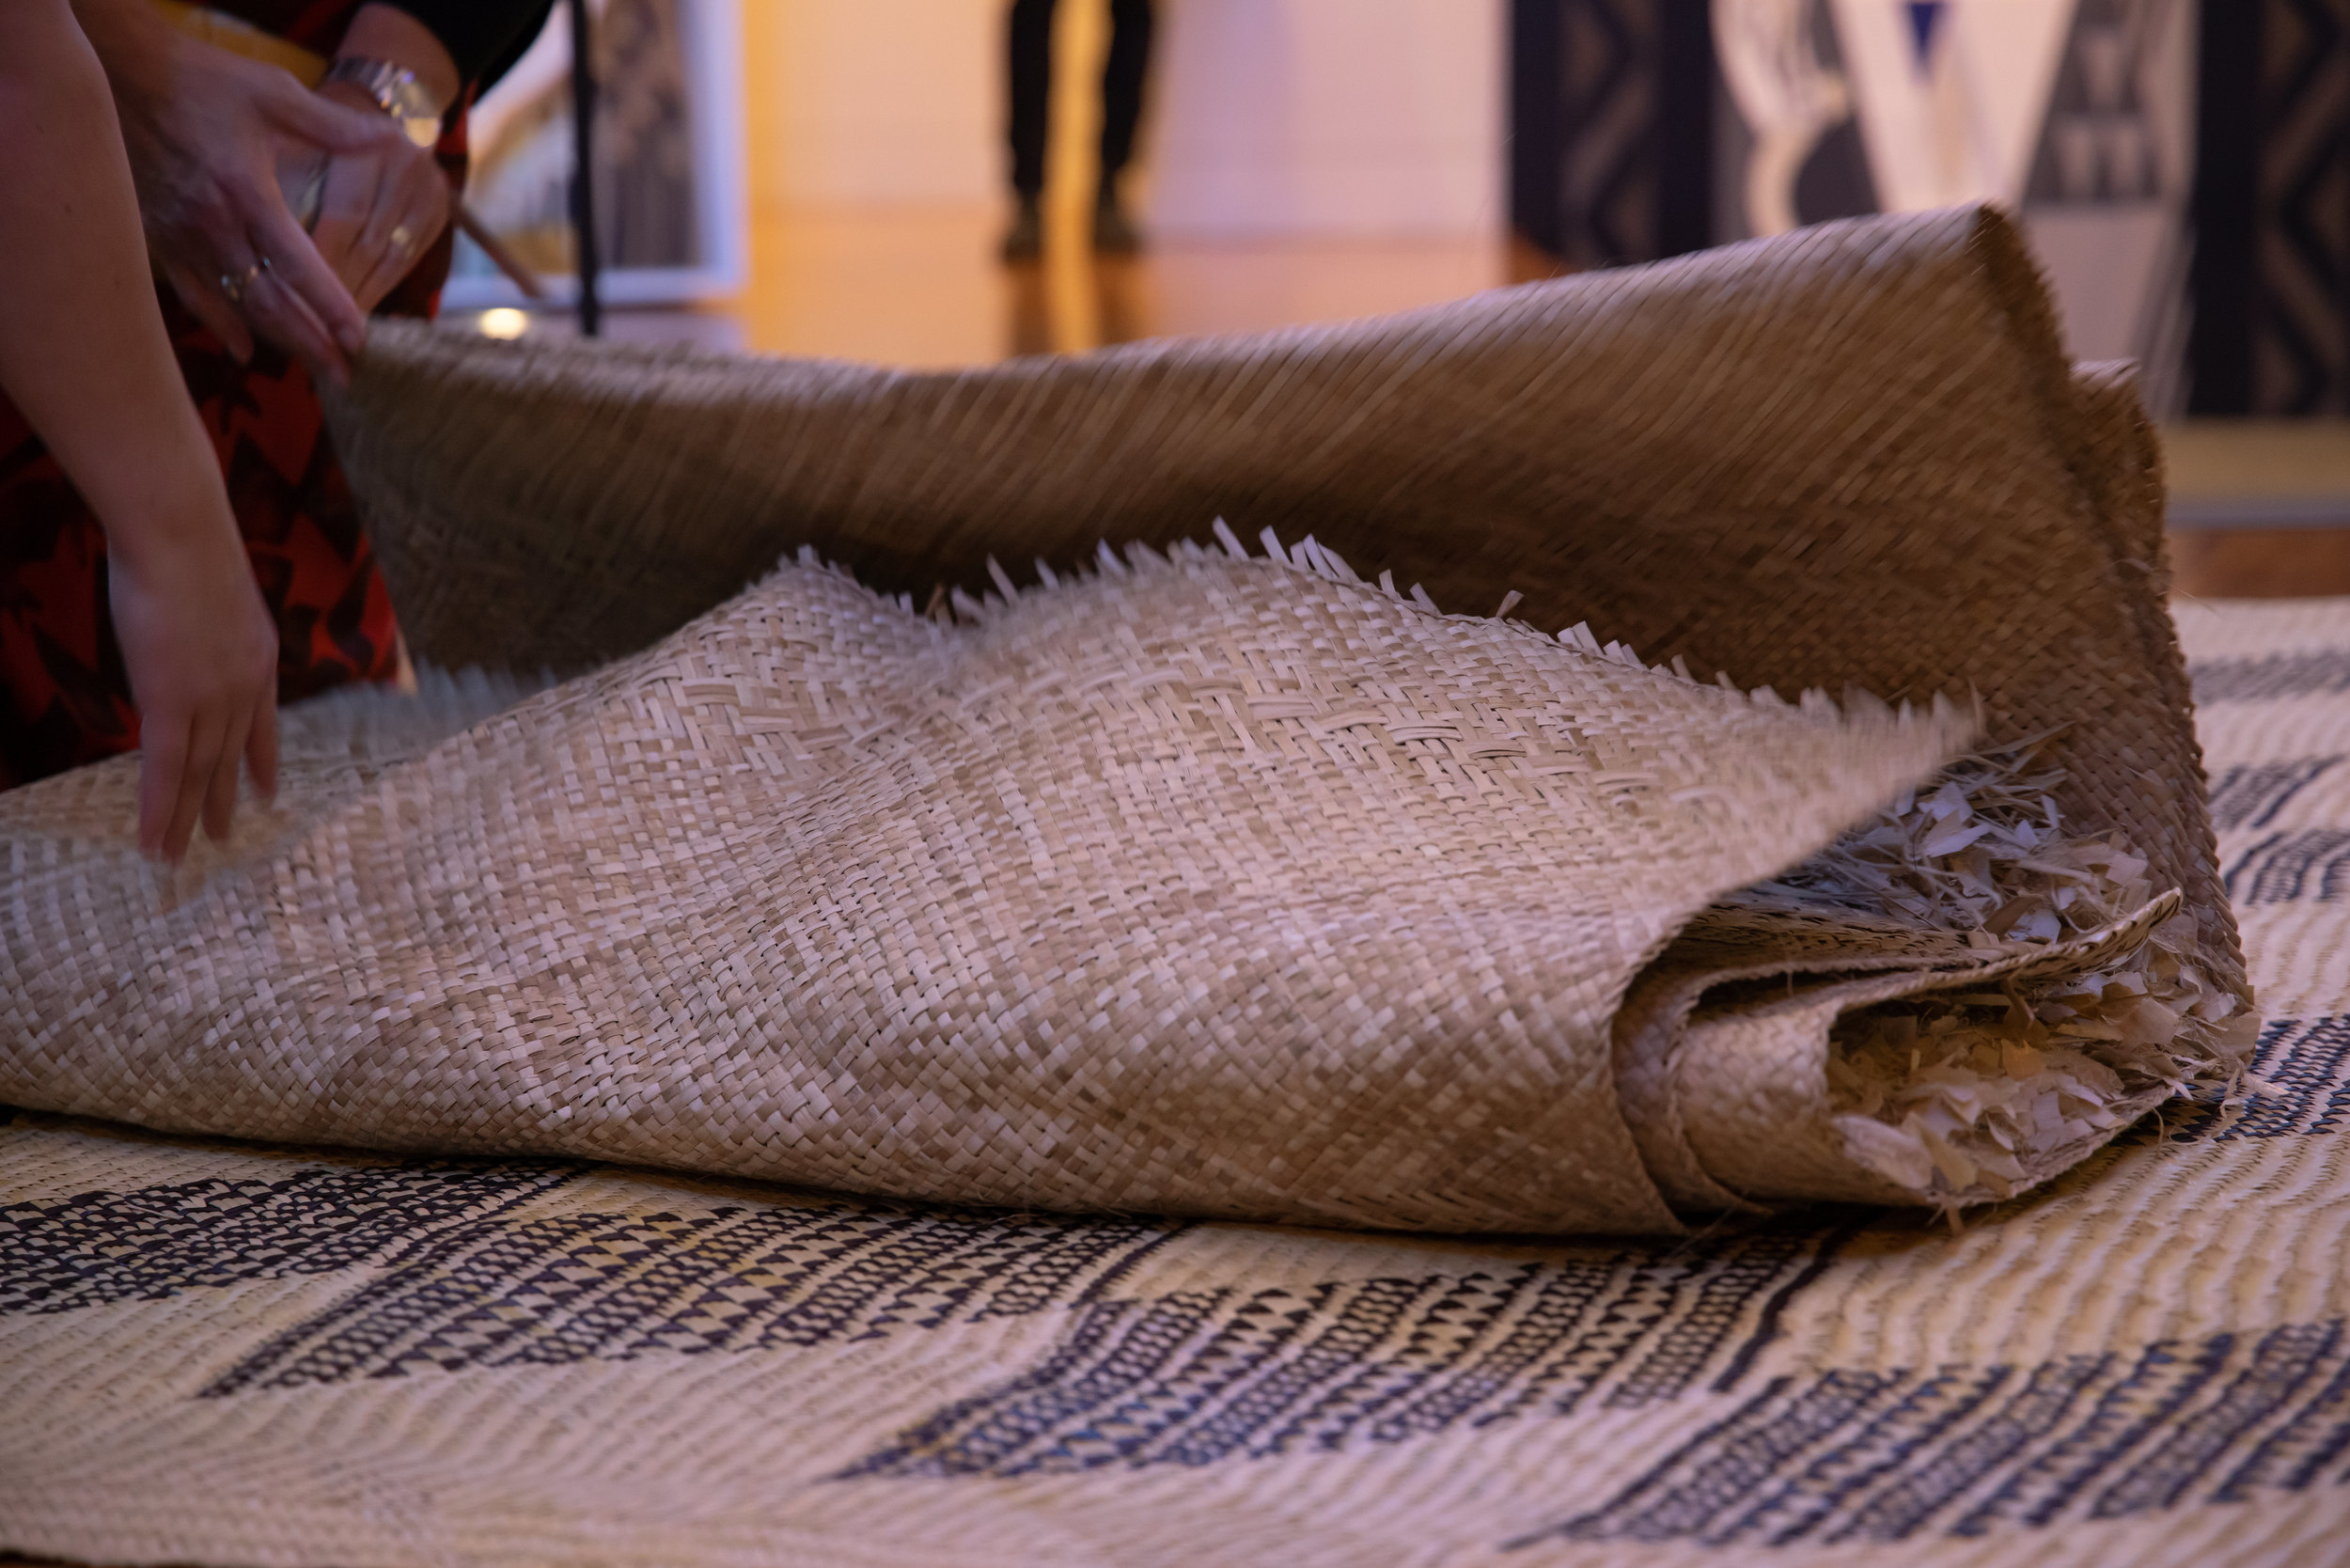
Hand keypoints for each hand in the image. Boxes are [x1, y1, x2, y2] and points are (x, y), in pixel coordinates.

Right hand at [102, 22, 409, 384]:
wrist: (117, 72)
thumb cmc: (199, 78)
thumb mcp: (273, 93)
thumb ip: (334, 126)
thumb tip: (388, 139)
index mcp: (247, 192)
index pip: (298, 267)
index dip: (330, 308)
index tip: (359, 340)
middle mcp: (212, 224)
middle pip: (269, 302)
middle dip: (311, 343)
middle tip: (346, 375)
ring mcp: (180, 236)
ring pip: (234, 306)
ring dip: (276, 340)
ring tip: (312, 369)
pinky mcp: (156, 236)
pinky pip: (191, 293)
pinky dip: (221, 324)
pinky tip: (244, 349)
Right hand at [106, 496, 279, 862]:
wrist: (182, 533)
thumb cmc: (186, 543)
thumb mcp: (209, 589)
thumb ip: (202, 621)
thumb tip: (182, 623)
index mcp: (258, 657)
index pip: (262, 722)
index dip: (262, 760)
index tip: (267, 792)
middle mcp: (243, 686)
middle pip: (230, 755)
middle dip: (225, 800)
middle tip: (223, 838)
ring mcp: (211, 698)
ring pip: (199, 773)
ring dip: (187, 818)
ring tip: (179, 856)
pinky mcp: (172, 703)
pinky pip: (166, 771)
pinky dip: (160, 811)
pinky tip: (154, 843)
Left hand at [305, 80, 450, 314]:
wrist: (379, 98)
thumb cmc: (316, 117)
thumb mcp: (291, 131)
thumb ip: (284, 185)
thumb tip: (259, 253)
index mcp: (368, 144)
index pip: (344, 216)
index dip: (318, 260)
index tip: (288, 297)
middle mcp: (407, 166)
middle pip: (370, 243)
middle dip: (338, 289)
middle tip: (309, 331)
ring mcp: (430, 190)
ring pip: (391, 257)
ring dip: (361, 297)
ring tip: (332, 333)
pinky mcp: (440, 212)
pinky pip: (408, 260)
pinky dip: (380, 286)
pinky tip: (357, 309)